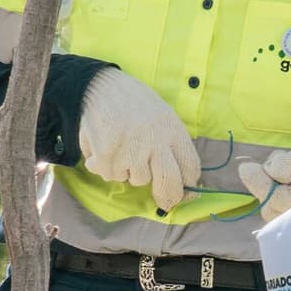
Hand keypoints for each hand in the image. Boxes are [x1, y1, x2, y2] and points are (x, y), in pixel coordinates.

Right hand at [77, 71, 199, 212]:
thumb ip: (171, 145)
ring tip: (123, 147)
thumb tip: (184, 181)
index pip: (190, 167)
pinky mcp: (108, 157)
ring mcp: (131, 150)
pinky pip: (112, 176)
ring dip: (130, 171)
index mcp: (173, 130)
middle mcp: (155, 142)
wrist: (100, 86)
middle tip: (164, 203)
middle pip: (169, 183)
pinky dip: (107, 167)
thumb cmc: (134, 103)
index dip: (189, 186)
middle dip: (168, 198)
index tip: (185, 193)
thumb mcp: (162, 117)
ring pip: (137, 180)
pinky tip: (105, 147)